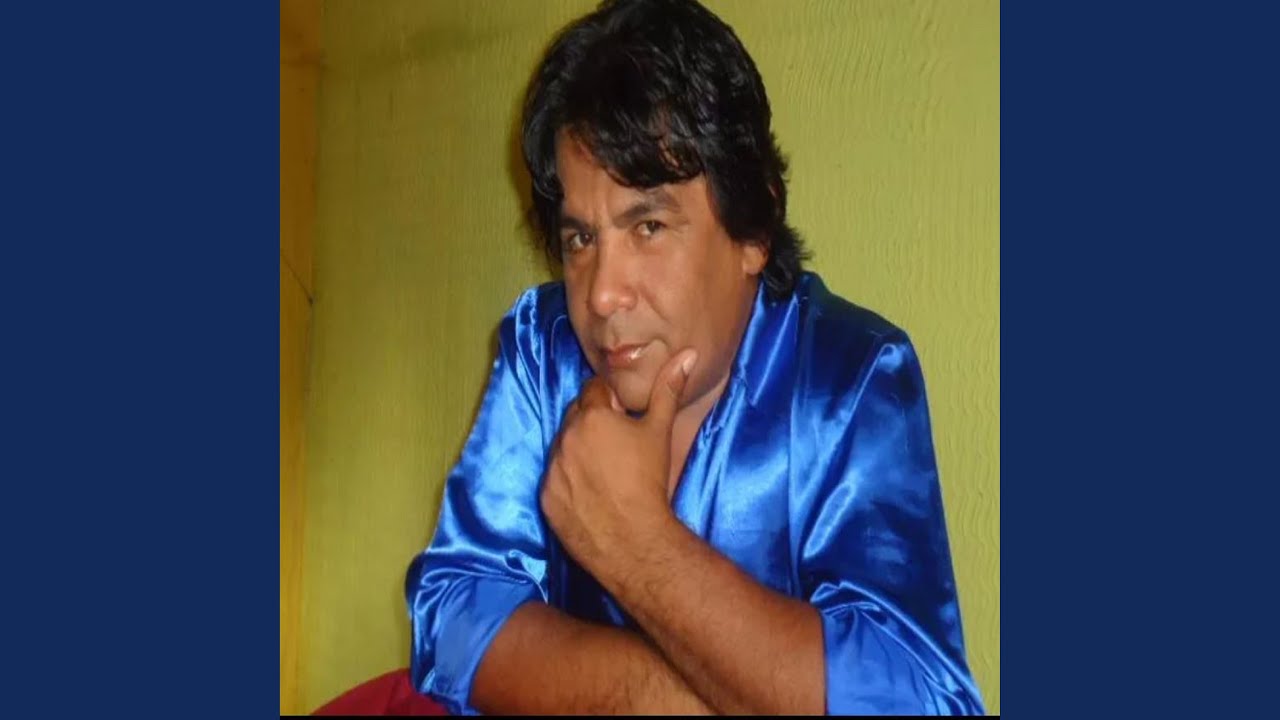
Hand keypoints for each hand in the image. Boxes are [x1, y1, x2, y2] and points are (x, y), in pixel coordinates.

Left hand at [540, 348, 697, 578]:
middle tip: (616, 444)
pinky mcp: (545, 497)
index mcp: (590, 416)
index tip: (623, 416)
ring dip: (578, 451)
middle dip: (592, 422)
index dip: (610, 401)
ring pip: (562, 448)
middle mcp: (564, 438)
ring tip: (604, 471)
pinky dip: (568, 480)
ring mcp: (551, 469)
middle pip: (575, 417)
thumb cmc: (649, 481)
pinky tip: (590, 492)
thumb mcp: (660, 431)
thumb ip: (668, 389)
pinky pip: (554, 479)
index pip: (594, 390)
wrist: (633, 539)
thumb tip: (688, 354)